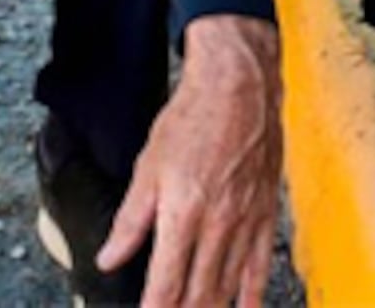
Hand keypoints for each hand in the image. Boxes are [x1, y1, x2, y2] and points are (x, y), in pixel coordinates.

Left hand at [100, 15, 282, 307]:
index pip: (166, 283)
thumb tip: (109, 258)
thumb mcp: (148, 167)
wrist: (239, 87)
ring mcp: (246, 220)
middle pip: (199, 292)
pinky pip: (259, 265)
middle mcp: (218, 223)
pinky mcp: (265, 213)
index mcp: (184, 213)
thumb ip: (131, 220)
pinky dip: (252, 294)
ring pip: (228, 285)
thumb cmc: (192, 119)